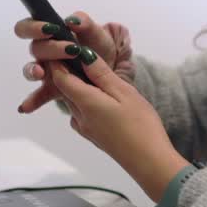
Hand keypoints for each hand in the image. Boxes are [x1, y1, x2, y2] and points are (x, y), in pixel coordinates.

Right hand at [13, 11, 136, 113]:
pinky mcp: (54, 88)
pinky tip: (25, 107)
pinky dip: (32, 101)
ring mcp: (47, 71)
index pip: (28, 27)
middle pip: (36, 49)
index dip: (33, 27)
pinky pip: (39, 95)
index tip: (49, 29)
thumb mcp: (95, 33)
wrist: (109, 66)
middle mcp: (44, 53)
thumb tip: (71, 20)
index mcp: (49, 34)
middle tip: (70, 50)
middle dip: (50, 48)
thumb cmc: (97, 46)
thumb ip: (84, 23)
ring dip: (33, 71)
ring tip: (40, 73)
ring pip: (32, 70)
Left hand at [47, 48, 188, 201]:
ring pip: (73, 101)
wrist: (149, 162)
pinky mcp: (93, 136)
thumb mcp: (124, 93)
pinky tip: (100, 96)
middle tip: (75, 52)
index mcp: (85, 103)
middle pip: (65, 89)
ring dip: (76, 85)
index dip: (57, 60)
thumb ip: (101, 74)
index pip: (60, 77)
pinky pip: (81, 112)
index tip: (60, 44)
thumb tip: (82, 55)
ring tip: (89, 71)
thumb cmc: (140, 126)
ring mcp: (85, 128)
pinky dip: (84, 100)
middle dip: (66, 70)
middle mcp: (79, 116)